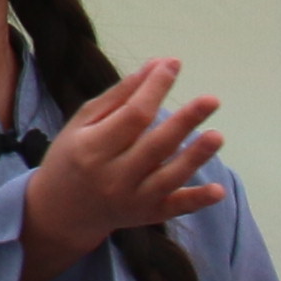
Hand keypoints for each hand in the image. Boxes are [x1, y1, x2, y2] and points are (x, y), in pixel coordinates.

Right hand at [15, 58, 225, 280]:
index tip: (173, 65)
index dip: (155, 90)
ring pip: (169, 177)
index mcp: (93, 148)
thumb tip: (155, 65)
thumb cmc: (72, 156)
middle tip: (211, 100)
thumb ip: (120, 96)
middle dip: (185, 122)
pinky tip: (218, 191)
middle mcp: (113, 177)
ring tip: (217, 136)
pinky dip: (198, 201)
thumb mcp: (83, 123)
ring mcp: (133, 200)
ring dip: (195, 157)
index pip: (132, 116)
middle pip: (155, 146)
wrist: (62, 211)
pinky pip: (175, 209)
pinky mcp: (148, 215)